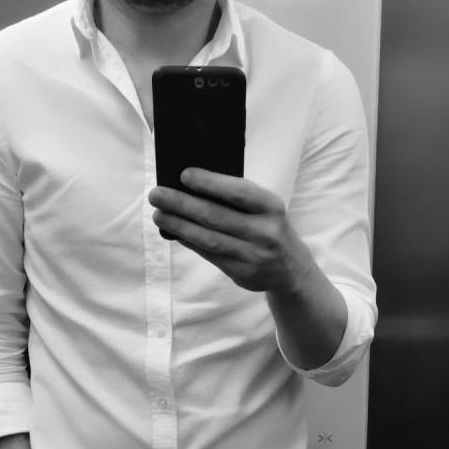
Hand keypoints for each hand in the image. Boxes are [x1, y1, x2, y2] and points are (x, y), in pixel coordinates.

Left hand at [148, 168, 310, 293]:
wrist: (291, 269)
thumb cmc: (270, 228)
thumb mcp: (265, 208)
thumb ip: (238, 199)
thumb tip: (193, 186)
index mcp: (271, 207)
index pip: (238, 192)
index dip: (210, 183)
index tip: (183, 175)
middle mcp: (264, 232)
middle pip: (216, 216)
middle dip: (182, 204)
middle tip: (157, 194)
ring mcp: (253, 256)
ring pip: (209, 239)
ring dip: (180, 226)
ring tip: (159, 215)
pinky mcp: (242, 274)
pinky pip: (210, 255)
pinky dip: (190, 242)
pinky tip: (174, 232)